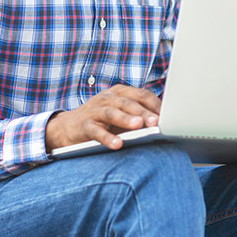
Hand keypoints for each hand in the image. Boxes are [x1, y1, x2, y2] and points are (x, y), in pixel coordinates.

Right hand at [45, 85, 160, 151]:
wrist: (68, 127)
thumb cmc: (102, 121)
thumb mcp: (121, 114)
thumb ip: (139, 116)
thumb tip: (164, 125)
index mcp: (120, 92)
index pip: (141, 95)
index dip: (155, 105)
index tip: (169, 116)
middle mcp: (107, 98)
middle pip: (129, 103)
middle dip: (144, 112)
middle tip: (157, 122)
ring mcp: (95, 110)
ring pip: (112, 113)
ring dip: (126, 119)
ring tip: (139, 126)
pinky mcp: (85, 125)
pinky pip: (96, 131)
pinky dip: (107, 138)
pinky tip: (117, 144)